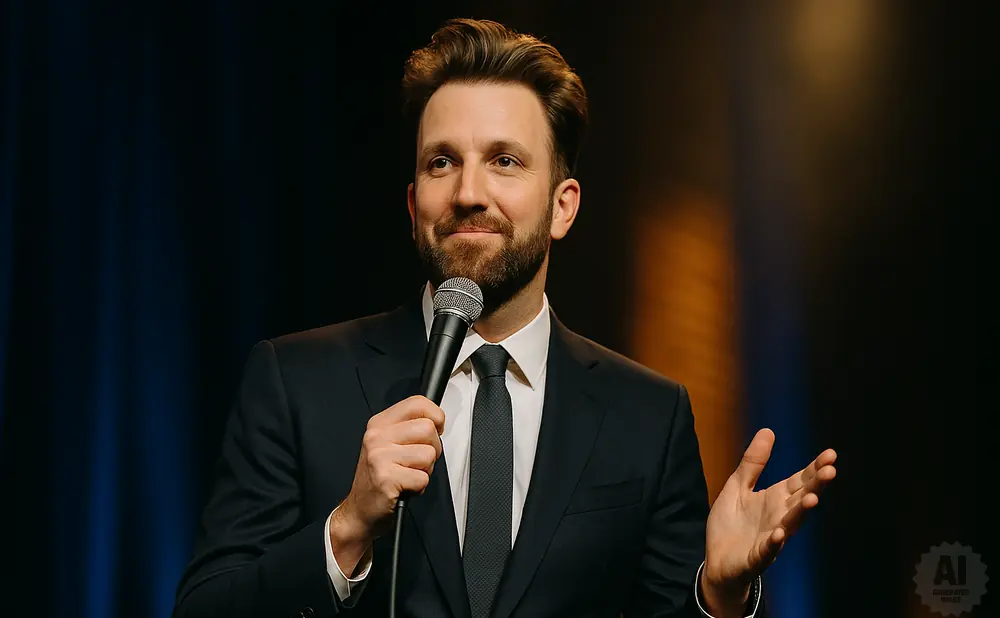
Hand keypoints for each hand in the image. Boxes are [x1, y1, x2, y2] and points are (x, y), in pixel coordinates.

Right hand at [329, 395, 444, 573]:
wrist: (359, 511)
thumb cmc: (379, 478)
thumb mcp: (388, 444)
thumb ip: (409, 428)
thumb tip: (437, 421)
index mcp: (379, 424)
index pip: (418, 403)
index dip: (436, 416)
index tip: (436, 429)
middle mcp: (376, 436)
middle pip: (428, 429)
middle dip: (433, 448)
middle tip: (418, 461)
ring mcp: (379, 457)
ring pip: (429, 454)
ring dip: (426, 470)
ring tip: (408, 475)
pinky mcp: (386, 478)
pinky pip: (422, 478)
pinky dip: (419, 487)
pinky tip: (404, 487)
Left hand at [701, 429, 836, 615]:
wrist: (717, 562)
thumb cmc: (731, 524)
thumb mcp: (737, 486)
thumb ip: (753, 463)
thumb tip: (768, 430)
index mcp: (775, 499)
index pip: (799, 481)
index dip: (814, 468)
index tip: (831, 454)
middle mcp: (779, 517)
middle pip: (801, 499)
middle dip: (816, 486)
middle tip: (831, 470)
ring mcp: (770, 538)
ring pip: (790, 524)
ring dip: (802, 512)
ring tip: (813, 498)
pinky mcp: (757, 557)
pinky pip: (767, 550)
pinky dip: (774, 543)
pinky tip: (779, 534)